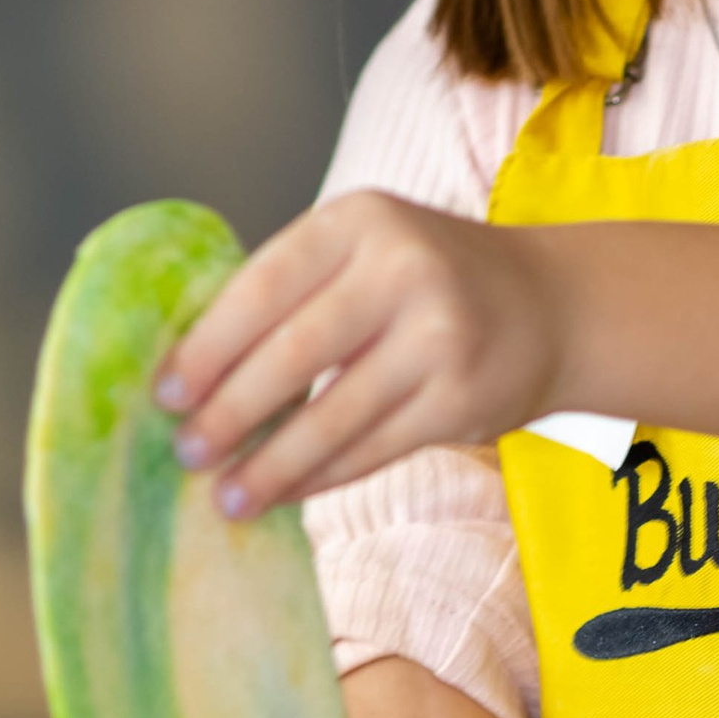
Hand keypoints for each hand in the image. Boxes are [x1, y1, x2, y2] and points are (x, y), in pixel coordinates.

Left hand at [159, 191, 567, 512]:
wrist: (553, 305)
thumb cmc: (432, 279)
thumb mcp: (368, 249)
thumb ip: (295, 290)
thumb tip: (193, 371)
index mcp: (360, 220)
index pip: (263, 286)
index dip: (207, 347)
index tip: (165, 395)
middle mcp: (403, 269)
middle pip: (292, 354)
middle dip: (229, 413)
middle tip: (187, 453)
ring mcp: (440, 336)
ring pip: (332, 415)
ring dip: (271, 465)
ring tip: (227, 497)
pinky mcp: (462, 398)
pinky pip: (373, 448)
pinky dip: (322, 477)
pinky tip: (288, 493)